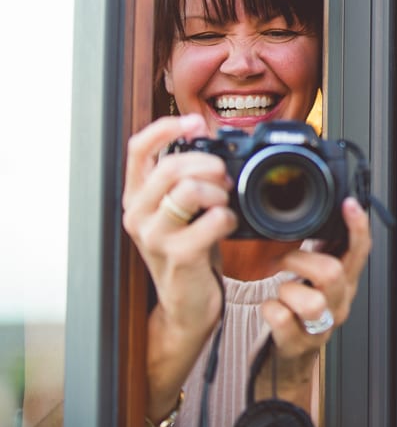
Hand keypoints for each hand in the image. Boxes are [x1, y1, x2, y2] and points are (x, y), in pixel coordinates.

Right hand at [121, 114, 236, 419]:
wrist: (187, 303)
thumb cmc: (189, 250)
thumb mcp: (179, 210)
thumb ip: (183, 178)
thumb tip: (206, 138)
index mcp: (137, 197)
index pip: (138, 148)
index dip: (166, 127)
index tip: (195, 122)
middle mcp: (137, 215)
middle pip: (172, 166)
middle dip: (209, 165)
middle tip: (224, 178)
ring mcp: (154, 237)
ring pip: (189, 190)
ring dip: (219, 192)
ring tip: (223, 204)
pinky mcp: (178, 255)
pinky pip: (212, 220)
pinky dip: (229, 218)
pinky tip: (227, 226)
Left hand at [254, 197, 371, 402]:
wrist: (290, 357)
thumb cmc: (301, 312)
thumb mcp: (317, 280)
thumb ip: (323, 253)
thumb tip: (321, 216)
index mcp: (345, 283)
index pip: (360, 251)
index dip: (357, 227)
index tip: (349, 204)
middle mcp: (338, 304)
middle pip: (333, 273)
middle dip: (301, 260)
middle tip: (284, 260)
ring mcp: (321, 327)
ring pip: (311, 302)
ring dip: (287, 289)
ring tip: (281, 292)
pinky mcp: (298, 344)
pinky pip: (281, 319)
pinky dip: (270, 309)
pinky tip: (272, 309)